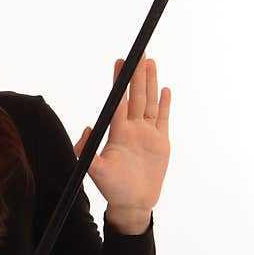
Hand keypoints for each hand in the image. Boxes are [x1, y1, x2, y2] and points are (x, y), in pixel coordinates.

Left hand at [73, 52, 171, 223]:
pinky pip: (163, 119)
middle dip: (137, 74)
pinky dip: (165, 104)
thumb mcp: (95, 170)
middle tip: (138, 52)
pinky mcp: (161, 142)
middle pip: (136, 95)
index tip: (120, 62)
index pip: (119, 100)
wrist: (132, 203)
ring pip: (150, 102)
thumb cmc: (112, 188)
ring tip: (151, 62)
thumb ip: (88, 151)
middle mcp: (132, 128)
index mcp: (117, 132)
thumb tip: (88, 128)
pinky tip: (165, 90)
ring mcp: (147, 134)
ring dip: (151, 82)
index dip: (120, 81)